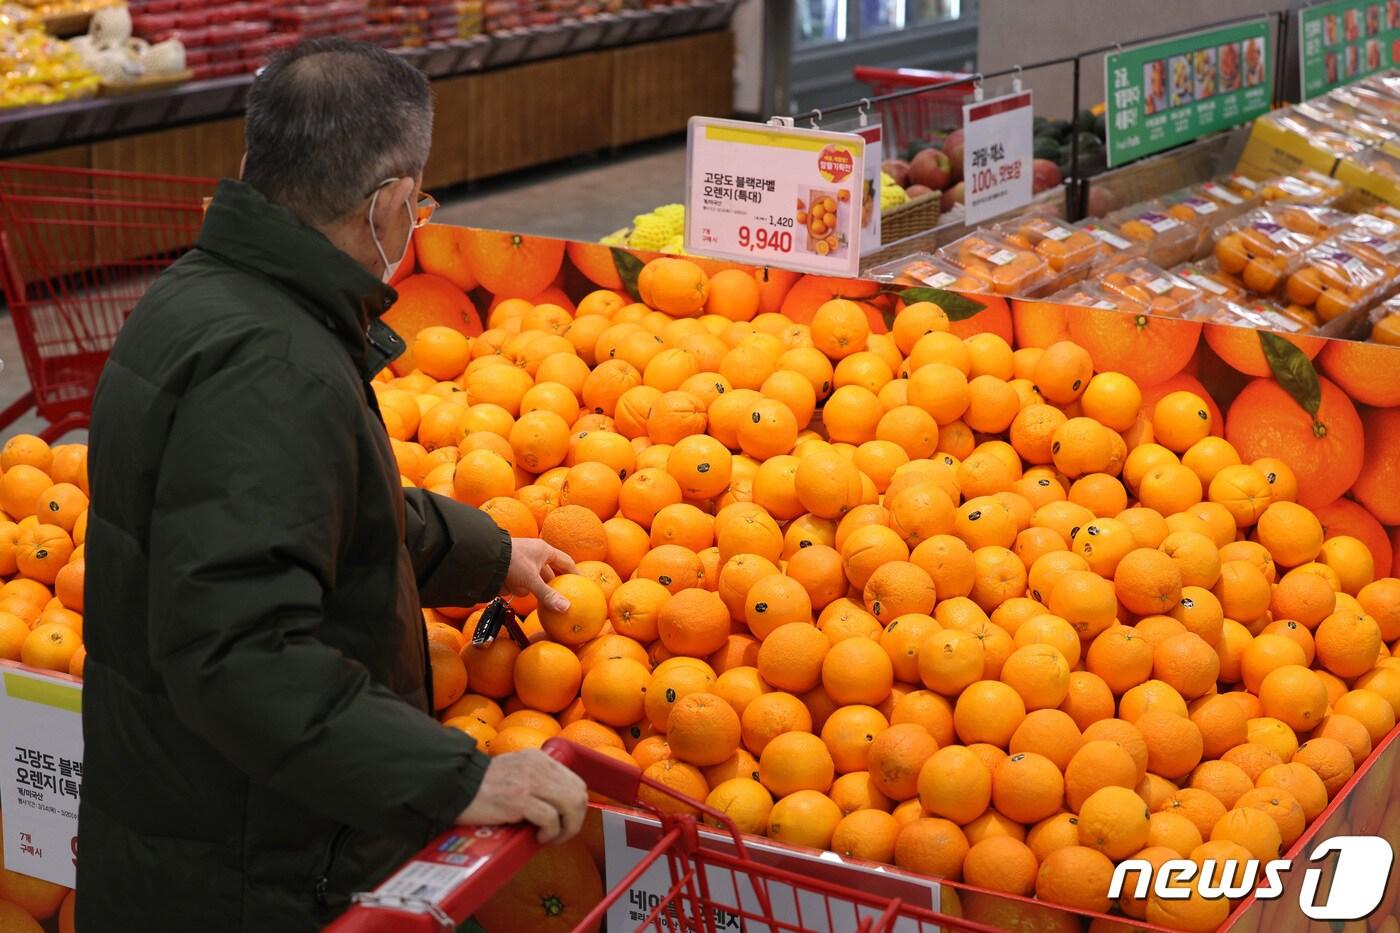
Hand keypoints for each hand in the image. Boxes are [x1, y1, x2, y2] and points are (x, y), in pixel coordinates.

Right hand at [454, 750, 587, 842]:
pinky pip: (551, 818)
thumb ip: (536, 781)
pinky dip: (550, 832)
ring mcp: (529, 782)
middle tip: (560, 834)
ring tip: (551, 837)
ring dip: (567, 827)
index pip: (576, 782)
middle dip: (576, 819)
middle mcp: (538, 766)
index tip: (564, 821)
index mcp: (539, 759)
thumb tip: (556, 808)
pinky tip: (538, 837)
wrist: (454, 786)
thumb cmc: (481, 787)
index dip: (575, 806)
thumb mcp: (515, 772)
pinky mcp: (519, 799)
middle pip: (578, 793)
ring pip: (571, 804)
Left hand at [504, 538, 576, 613]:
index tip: (582, 584)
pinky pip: (519, 585)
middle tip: (559, 599)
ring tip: (522, 588)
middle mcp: (535, 556)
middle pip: (548, 575)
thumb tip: (566, 609)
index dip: (574, 573)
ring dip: (526, 588)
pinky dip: (515, 588)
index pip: (566, 562)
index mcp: (544, 551)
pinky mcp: (511, 572)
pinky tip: (509, 587)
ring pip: (532, 583)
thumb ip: (548, 595)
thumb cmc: (512, 562)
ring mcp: (522, 564)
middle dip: (549, 586)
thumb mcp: (531, 580)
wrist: (484, 557)